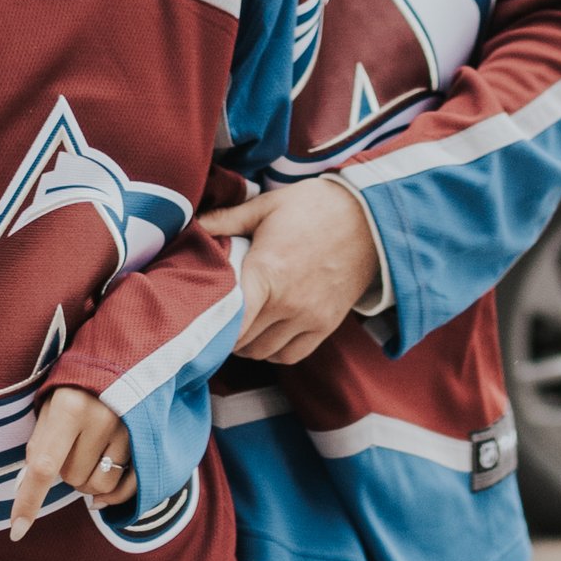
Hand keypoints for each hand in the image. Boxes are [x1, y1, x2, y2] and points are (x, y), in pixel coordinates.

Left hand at [10, 393, 135, 538]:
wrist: (122, 362)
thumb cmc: (75, 388)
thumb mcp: (50, 406)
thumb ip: (39, 444)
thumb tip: (25, 487)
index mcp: (69, 408)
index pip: (43, 466)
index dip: (28, 501)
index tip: (17, 530)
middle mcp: (101, 420)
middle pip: (72, 478)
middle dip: (66, 471)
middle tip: (70, 446)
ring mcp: (128, 431)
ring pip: (98, 486)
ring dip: (87, 482)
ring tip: (89, 456)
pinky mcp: (146, 442)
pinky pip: (125, 488)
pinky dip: (111, 496)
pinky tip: (102, 494)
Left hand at [197, 181, 382, 364]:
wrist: (370, 217)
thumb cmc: (314, 207)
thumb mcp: (266, 205)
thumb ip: (226, 220)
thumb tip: (190, 223)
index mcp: (267, 272)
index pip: (228, 318)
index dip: (209, 321)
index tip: (198, 312)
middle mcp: (287, 302)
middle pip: (239, 339)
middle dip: (223, 332)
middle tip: (214, 316)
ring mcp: (309, 317)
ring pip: (262, 352)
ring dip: (245, 344)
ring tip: (238, 325)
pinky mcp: (326, 325)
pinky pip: (291, 355)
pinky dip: (273, 351)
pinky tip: (265, 334)